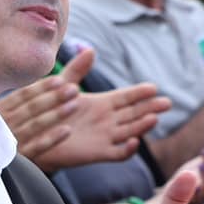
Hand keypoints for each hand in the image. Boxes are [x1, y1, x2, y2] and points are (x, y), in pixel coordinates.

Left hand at [0, 48, 168, 171]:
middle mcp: (108, 120)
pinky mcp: (99, 153)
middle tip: (166, 103)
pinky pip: (118, 153)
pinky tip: (134, 141)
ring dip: (143, 126)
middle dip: (150, 108)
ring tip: (153, 118)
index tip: (153, 88)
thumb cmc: (50, 110)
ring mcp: (105, 137)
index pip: (127, 97)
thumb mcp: (63, 86)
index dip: (140, 93)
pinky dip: (128, 150)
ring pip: (131, 131)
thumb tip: (90, 50)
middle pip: (135, 113)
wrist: (37, 136)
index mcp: (103, 103)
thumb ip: (77, 70)